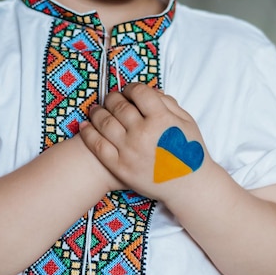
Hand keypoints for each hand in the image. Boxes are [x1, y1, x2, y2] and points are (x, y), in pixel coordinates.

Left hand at [79, 83, 206, 200]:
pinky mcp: (120, 166)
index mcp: (161, 119)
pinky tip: (85, 125)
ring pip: (104, 122)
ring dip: (98, 112)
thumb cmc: (190, 151)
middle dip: (113, 98)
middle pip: (118, 105)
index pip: (138, 92)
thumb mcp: (186, 121)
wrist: (189, 186)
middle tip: (111, 98)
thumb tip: (149, 90)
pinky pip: (98, 145)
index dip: (131, 88)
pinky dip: (88, 133)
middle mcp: (143, 132)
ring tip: (96, 109)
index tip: (129, 90)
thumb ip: (168, 103)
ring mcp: (129, 150)